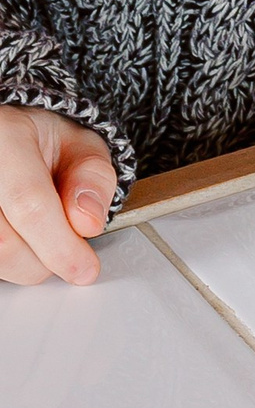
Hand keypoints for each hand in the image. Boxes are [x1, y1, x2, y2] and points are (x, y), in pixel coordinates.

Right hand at [0, 106, 117, 287]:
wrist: (5, 139)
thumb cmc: (40, 141)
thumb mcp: (81, 144)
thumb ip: (93, 177)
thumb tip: (88, 222)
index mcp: (4, 139)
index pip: (29, 202)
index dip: (59, 245)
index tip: (85, 269)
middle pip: (4, 242)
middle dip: (45, 259)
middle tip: (68, 246)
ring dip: (25, 264)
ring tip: (41, 235)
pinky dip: (8, 262)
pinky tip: (20, 239)